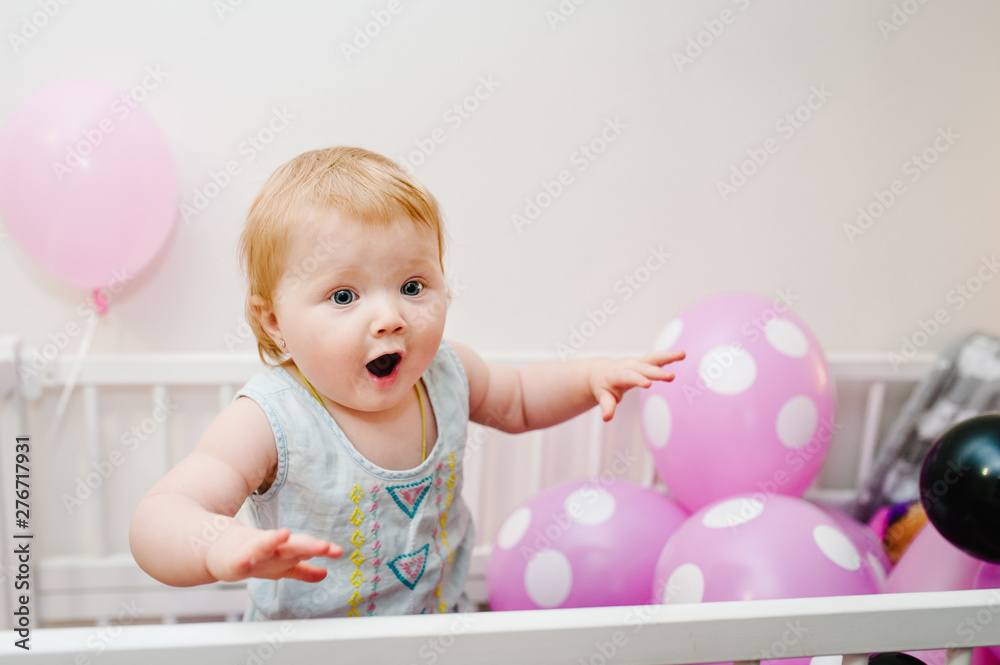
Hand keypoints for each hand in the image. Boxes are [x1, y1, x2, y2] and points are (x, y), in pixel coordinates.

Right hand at [206, 525, 342, 582]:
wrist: (216, 550)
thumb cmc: (252, 555)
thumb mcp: (280, 564)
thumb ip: (302, 570)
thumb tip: (325, 575)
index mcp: (283, 550)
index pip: (306, 548)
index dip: (321, 550)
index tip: (338, 551)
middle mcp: (271, 549)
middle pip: (292, 546)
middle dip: (308, 546)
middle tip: (325, 547)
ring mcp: (252, 552)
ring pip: (266, 546)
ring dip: (274, 541)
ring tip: (285, 534)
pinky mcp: (234, 560)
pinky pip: (240, 559)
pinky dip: (243, 558)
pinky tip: (246, 559)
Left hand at [590, 349, 684, 421]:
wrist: (600, 371)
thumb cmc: (603, 385)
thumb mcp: (602, 396)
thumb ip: (607, 405)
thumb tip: (607, 417)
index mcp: (617, 374)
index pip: (628, 377)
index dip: (638, 379)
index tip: (648, 384)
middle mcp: (628, 365)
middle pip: (644, 368)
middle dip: (657, 372)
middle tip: (671, 377)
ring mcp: (637, 362)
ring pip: (653, 358)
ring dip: (667, 357)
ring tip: (682, 355)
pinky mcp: (644, 362)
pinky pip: (657, 358)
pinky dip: (669, 356)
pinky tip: (682, 355)